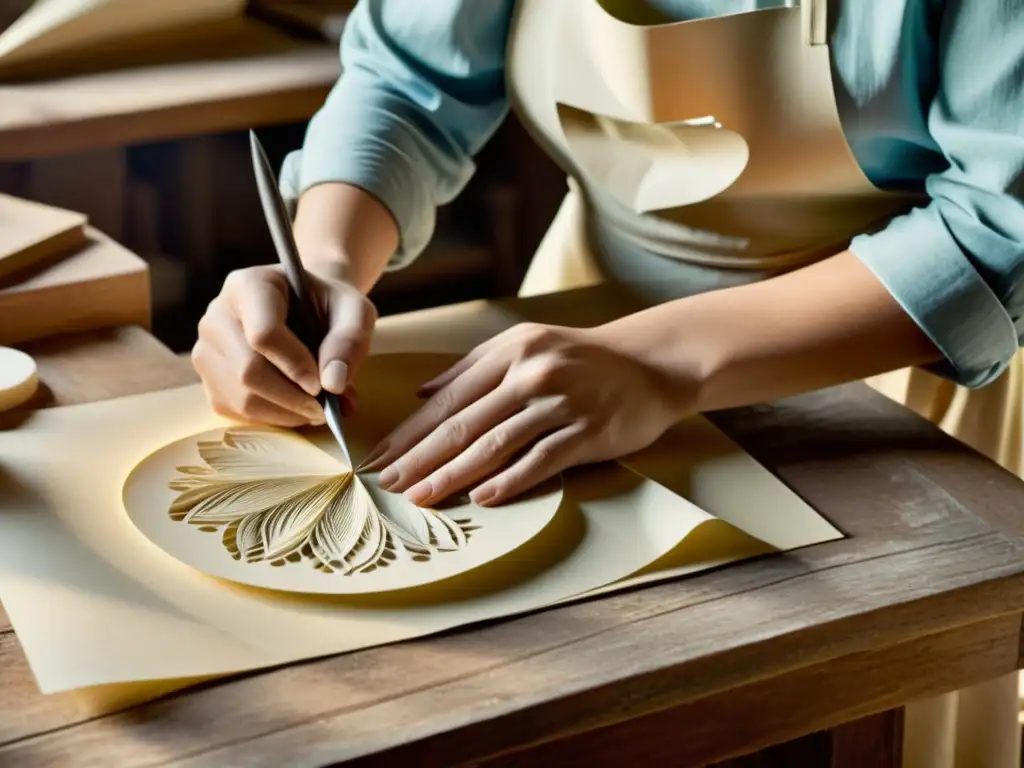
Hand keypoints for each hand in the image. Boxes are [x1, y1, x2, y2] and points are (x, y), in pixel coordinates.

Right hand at [192, 263, 376, 426]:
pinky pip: (235, 411)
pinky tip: (296, 409)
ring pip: (240, 397)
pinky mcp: (208, 379)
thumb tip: (332, 384)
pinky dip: (271, 418)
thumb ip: (349, 341)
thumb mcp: (353, 311)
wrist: (307, 309)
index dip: (295, 365)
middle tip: (325, 409)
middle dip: (292, 398)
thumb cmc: (329, 306)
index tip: (323, 386)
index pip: (263, 334)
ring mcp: (207, 348)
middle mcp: (217, 315)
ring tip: (317, 410)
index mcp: (248, 285)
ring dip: (285, 413)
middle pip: (247, 370)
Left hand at [361, 323, 690, 506]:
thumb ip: (473, 367)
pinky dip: (510, 480)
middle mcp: (531, 374)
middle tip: (386, 484)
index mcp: (510, 352)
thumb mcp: (525, 344)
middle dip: (419, 458)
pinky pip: (541, 460)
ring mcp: (560, 403)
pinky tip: (482, 498)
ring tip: (421, 497)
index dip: (411, 431)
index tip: (380, 457)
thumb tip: (422, 393)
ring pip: (495, 444)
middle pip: (464, 424)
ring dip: (453, 475)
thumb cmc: (581, 357)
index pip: (449, 398)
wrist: (650, 363)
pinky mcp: (586, 431)